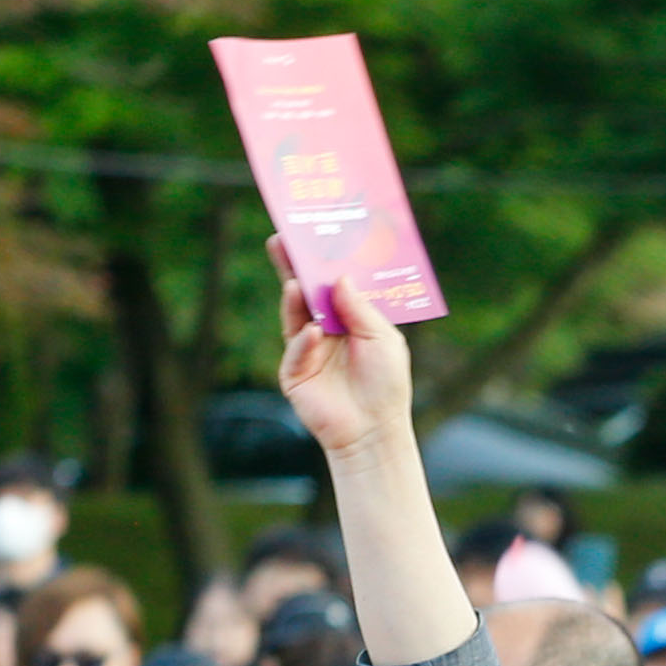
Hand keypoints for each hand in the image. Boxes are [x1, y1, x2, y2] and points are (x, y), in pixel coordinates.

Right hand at [274, 230, 423, 459]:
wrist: (374, 430)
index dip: (319, 261)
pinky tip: (313, 333)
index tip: (311, 234)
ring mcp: (306, 350)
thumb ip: (360, 308)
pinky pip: (295, 351)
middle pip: (303, 292)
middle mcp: (324, 329)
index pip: (328, 283)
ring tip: (294, 283)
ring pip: (293, 316)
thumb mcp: (382, 339)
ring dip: (293, 298)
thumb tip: (339, 277)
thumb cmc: (385, 384)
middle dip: (292, 267)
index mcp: (346, 318)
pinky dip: (304, 342)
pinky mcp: (294, 374)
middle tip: (281, 240)